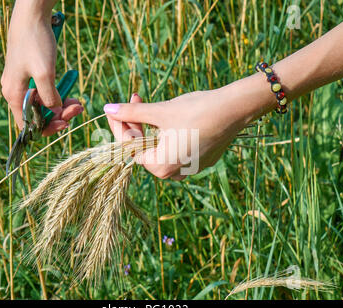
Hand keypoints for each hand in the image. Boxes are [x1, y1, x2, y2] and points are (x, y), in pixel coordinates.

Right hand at [1, 1, 82, 135]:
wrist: (32, 16)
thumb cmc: (35, 42)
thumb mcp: (45, 74)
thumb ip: (49, 97)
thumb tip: (54, 112)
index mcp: (14, 95)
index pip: (27, 126)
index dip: (47, 128)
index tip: (65, 122)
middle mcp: (15, 92)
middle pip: (37, 116)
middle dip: (59, 115)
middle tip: (78, 107)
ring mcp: (22, 83)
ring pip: (43, 105)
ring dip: (61, 106)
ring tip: (78, 102)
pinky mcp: (29, 75)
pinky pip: (44, 93)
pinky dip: (58, 95)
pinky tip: (70, 94)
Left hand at [104, 74, 273, 179]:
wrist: (235, 109)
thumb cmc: (196, 111)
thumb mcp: (159, 112)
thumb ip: (131, 113)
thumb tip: (107, 108)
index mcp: (160, 167)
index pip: (129, 147)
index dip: (119, 125)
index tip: (114, 108)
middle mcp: (174, 173)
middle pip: (144, 148)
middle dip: (136, 124)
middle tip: (135, 99)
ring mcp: (189, 168)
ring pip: (160, 147)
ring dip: (151, 127)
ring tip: (151, 106)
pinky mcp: (201, 159)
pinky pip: (176, 148)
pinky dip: (168, 133)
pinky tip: (168, 117)